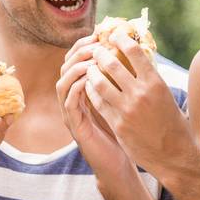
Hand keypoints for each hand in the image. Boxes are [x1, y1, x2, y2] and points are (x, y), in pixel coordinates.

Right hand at [56, 53, 135, 183]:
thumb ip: (122, 81)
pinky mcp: (75, 127)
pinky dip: (77, 88)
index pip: (77, 61)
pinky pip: (69, 103)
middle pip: (66, 68)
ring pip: (62, 83)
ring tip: (92, 59)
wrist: (119, 165)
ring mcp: (72, 114)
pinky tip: (90, 80)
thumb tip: (136, 54)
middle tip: (95, 44)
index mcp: (84, 91)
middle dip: (79, 52)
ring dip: (76, 68)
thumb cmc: (124, 133)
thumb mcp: (123, 101)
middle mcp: (74, 100)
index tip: (99, 34)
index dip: (85, 46)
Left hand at [73, 28, 193, 171]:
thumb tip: (139, 60)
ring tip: (90, 67)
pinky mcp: (117, 124)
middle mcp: (140, 93)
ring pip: (100, 83)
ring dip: (92, 72)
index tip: (114, 34)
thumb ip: (150, 79)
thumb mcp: (166, 96)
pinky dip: (92, 92)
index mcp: (156, 83)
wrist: (174, 154)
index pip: (135, 52)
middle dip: (101, 54)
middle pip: (112, 65)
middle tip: (96, 49)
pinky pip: (98, 103)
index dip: (122, 40)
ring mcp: (126, 109)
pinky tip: (89, 87)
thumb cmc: (173, 124)